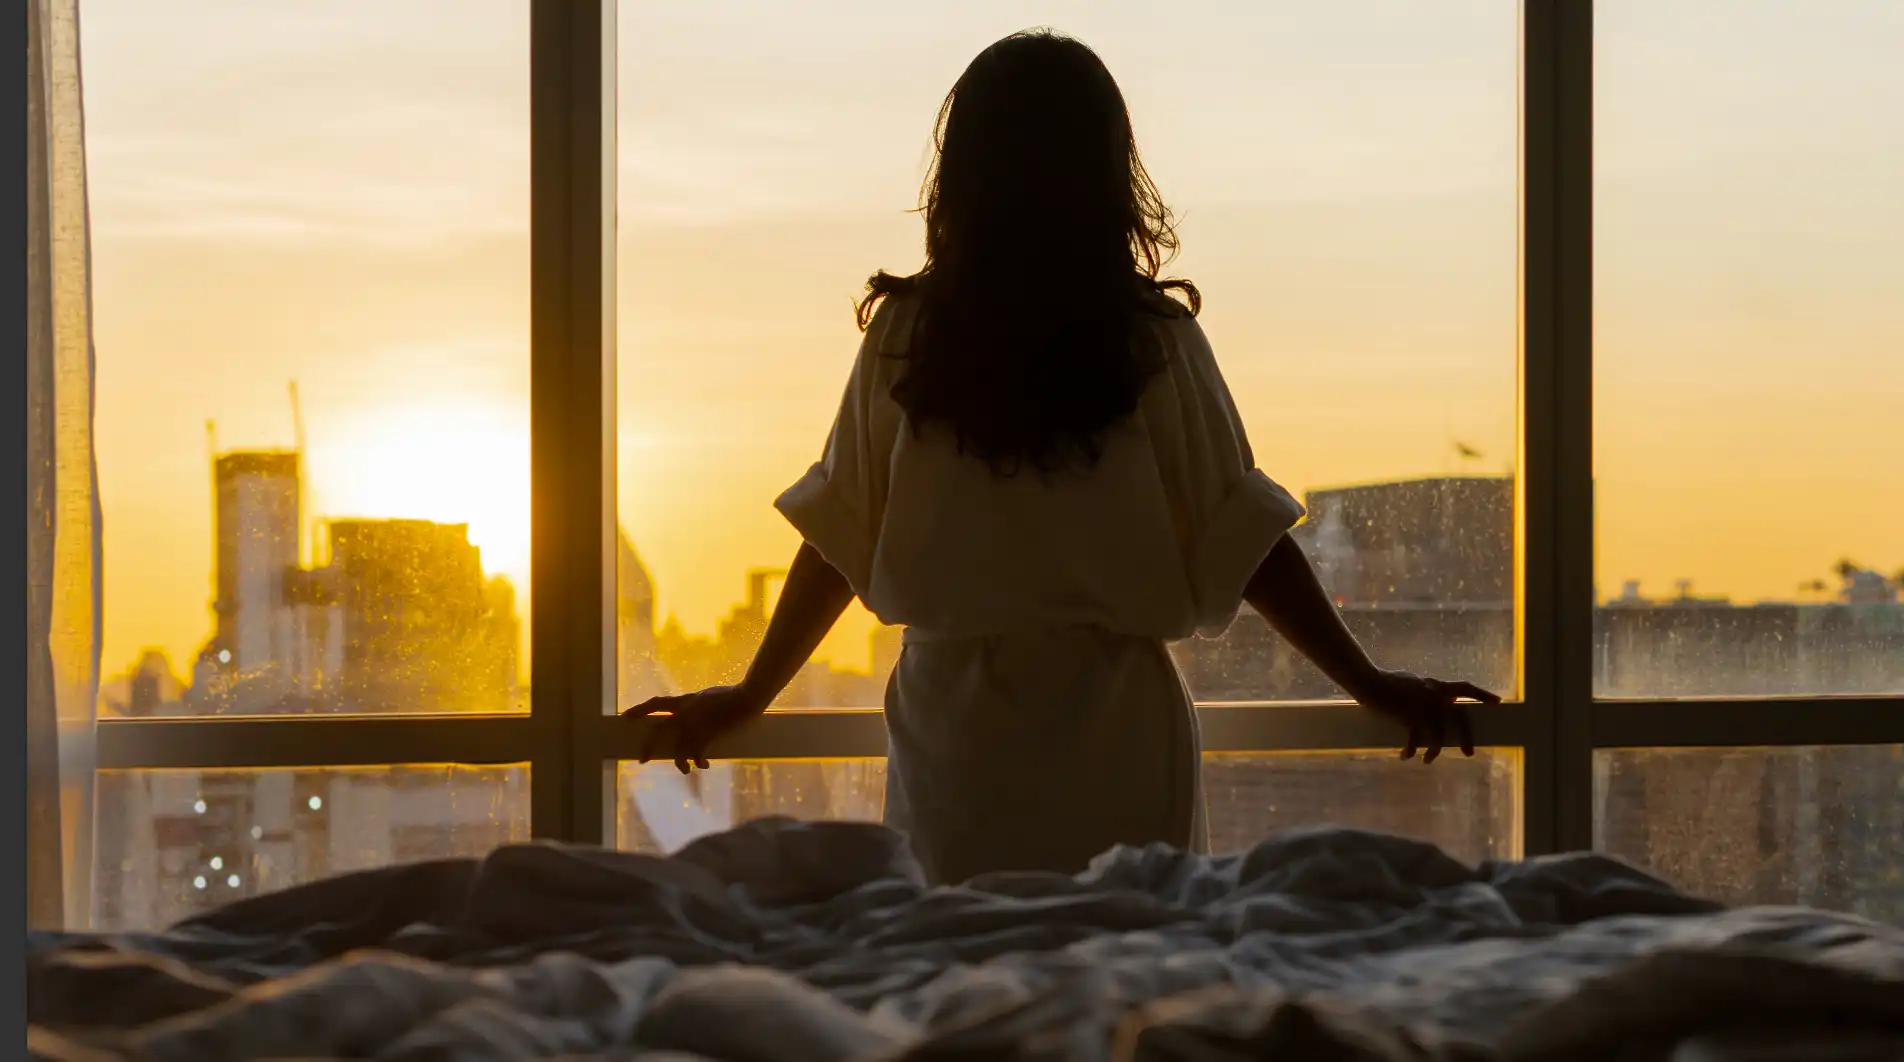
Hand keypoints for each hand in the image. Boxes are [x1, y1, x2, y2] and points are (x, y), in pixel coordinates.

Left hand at [624, 685, 766, 774]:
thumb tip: (690, 711)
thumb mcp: (706, 695)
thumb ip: (695, 704)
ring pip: (678, 750)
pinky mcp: (708, 736)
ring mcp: (696, 725)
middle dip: (648, 746)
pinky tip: (704, 766)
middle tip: (642, 760)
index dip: (639, 709)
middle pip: (659, 731)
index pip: (656, 703)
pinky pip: (697, 756)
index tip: (626, 717)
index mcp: (684, 701)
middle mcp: (685, 713)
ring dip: (680, 763)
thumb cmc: (731, 695)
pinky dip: (699, 763)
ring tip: (684, 769)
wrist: (746, 698)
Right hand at [1346, 669, 1499, 762]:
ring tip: (1428, 761)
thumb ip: (1431, 690)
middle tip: (1469, 753)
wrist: (1368, 682)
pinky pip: (1415, 740)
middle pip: (1459, 716)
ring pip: (1438, 735)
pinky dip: (1411, 750)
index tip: (1497, 703)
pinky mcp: (1407, 716)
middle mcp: (1433, 695)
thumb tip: (1449, 699)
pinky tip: (1405, 756)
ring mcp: (1421, 706)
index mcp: (1435, 685)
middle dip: (1466, 736)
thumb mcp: (1415, 682)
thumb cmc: (1388, 682)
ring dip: (1435, 751)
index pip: (1465, 688)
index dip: (1482, 695)